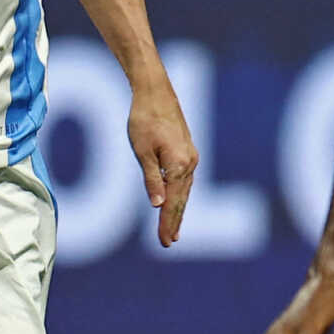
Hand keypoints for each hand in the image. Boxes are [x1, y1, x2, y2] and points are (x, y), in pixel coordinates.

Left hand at [128, 81, 196, 246]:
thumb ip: (152, 179)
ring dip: (178, 209)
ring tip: (173, 228)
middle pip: (181, 199)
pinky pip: (184, 179)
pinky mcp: (186, 150)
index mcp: (179, 165)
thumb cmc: (144, 119)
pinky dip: (180, 194)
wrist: (155, 91)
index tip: (165, 242)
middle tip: (169, 242)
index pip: (172, 202)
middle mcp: (190, 162)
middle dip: (174, 221)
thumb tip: (158, 205)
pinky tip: (175, 200)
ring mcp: (190, 156)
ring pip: (184, 190)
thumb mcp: (142, 152)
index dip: (167, 223)